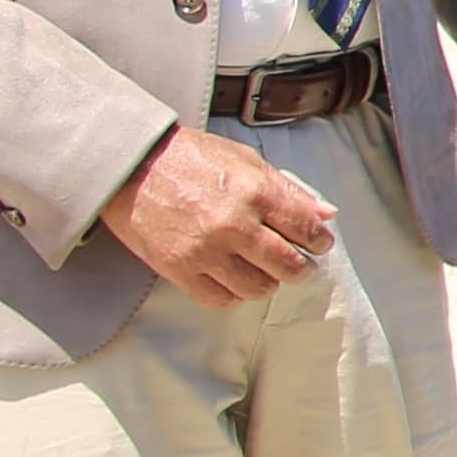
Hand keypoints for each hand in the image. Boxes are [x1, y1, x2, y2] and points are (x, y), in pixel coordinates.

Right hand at [100, 123, 338, 306]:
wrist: (130, 165)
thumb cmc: (190, 158)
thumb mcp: (245, 160)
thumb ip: (288, 189)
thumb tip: (326, 213)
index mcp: (254, 193)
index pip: (306, 230)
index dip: (320, 241)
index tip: (319, 244)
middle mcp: (233, 225)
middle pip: (288, 266)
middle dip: (302, 268)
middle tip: (300, 264)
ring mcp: (204, 250)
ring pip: (257, 288)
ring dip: (268, 283)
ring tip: (265, 270)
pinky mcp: (178, 269)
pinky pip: (219, 299)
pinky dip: (234, 294)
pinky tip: (235, 279)